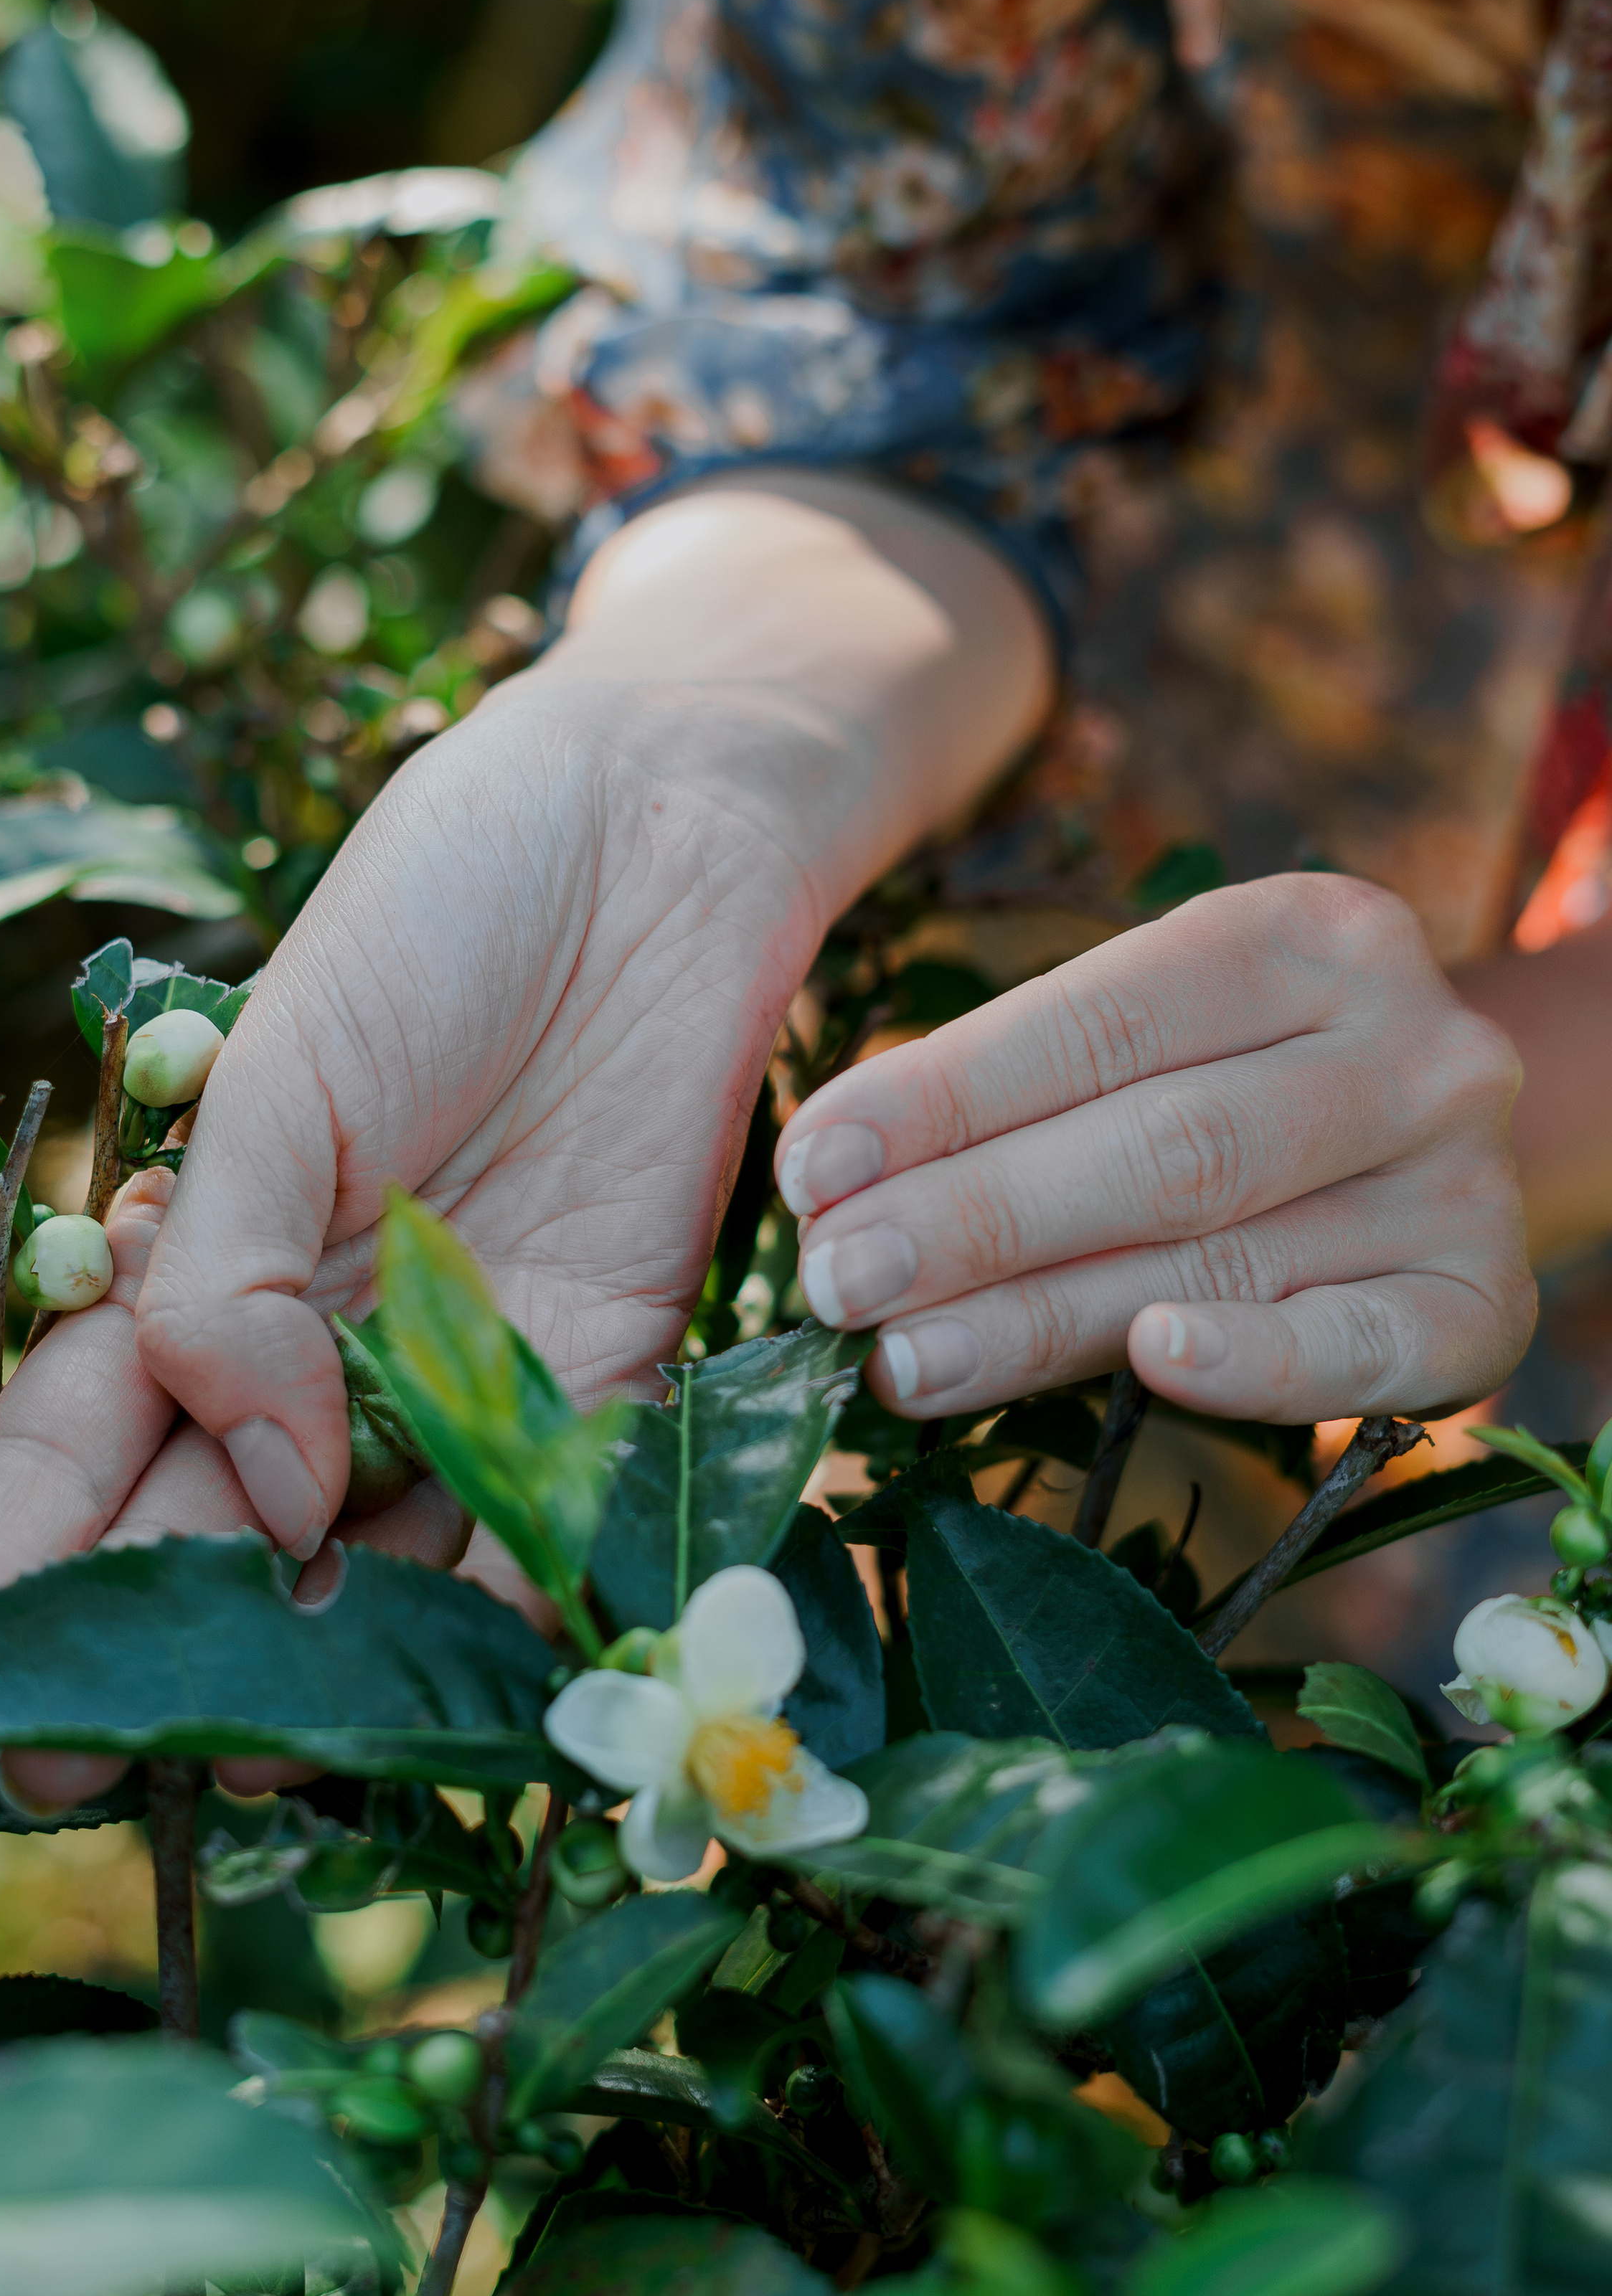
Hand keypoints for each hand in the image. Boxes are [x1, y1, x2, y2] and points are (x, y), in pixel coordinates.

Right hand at [0, 475, 1051, 1806]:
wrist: (662, 826)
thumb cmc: (448, 902)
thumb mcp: (291, 1068)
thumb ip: (236, 1277)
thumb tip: (257, 1490)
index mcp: (212, 1256)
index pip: (84, 1435)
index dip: (13, 1556)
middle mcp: (328, 1337)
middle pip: (212, 1522)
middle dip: (147, 1648)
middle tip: (79, 1774)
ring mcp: (465, 1358)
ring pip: (375, 1546)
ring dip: (324, 1663)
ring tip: (258, 1765)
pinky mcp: (613, 1351)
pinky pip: (554, 1500)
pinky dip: (516, 1589)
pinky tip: (470, 1677)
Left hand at [776, 874, 1534, 1424]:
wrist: (1427, 1155)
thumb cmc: (1233, 1088)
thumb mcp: (1150, 1046)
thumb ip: (1020, 1100)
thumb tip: (831, 1192)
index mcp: (1307, 935)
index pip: (1097, 1021)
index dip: (941, 1099)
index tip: (810, 1170)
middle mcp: (1411, 1043)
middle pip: (1159, 1142)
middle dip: (974, 1217)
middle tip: (836, 1281)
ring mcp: (1460, 1178)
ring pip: (1223, 1251)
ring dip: (1044, 1313)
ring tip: (903, 1357)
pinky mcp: (1486, 1305)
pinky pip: (1363, 1348)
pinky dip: (1258, 1359)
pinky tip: (1155, 1360)